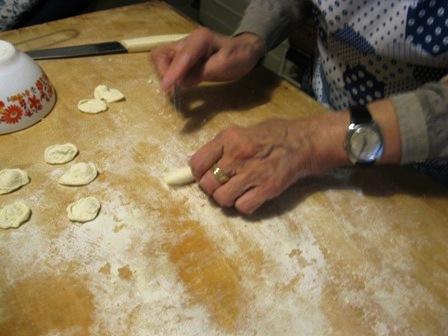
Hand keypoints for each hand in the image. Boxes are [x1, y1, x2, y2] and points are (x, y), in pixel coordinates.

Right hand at [151, 27, 264, 91]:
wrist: (244, 52)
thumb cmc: (237, 58)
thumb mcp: (223, 66)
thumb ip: (201, 73)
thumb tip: (181, 83)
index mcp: (200, 39)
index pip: (181, 57)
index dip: (172, 73)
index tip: (166, 89)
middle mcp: (187, 41)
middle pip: (161, 54)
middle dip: (163, 72)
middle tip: (174, 88)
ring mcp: (183, 48)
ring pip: (161, 59)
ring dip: (164, 75)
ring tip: (177, 87)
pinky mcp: (182, 57)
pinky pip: (168, 65)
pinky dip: (169, 76)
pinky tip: (180, 85)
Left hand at [189, 116, 348, 213]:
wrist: (304, 142)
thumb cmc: (272, 134)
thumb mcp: (242, 131)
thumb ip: (220, 146)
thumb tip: (197, 163)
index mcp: (229, 138)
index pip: (197, 163)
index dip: (198, 173)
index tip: (205, 174)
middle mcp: (237, 156)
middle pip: (207, 184)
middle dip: (212, 188)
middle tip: (223, 184)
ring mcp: (252, 174)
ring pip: (221, 199)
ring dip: (227, 198)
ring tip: (237, 191)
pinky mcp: (267, 189)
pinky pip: (242, 207)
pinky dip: (244, 205)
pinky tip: (251, 196)